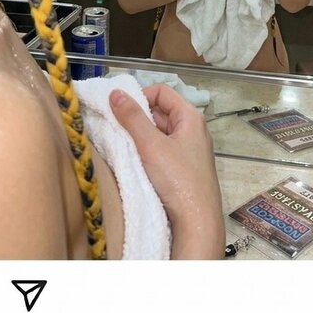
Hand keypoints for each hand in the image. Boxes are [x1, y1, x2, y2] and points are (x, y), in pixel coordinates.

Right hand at [109, 85, 224, 258]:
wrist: (196, 221)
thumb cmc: (178, 180)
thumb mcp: (151, 145)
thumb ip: (132, 118)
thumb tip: (115, 93)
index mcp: (190, 118)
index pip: (162, 91)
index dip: (140, 95)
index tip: (120, 109)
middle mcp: (192, 130)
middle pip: (160, 111)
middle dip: (137, 117)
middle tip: (116, 128)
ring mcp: (188, 150)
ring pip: (159, 132)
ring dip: (140, 136)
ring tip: (123, 145)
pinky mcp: (182, 168)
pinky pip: (161, 150)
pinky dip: (146, 151)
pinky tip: (134, 161)